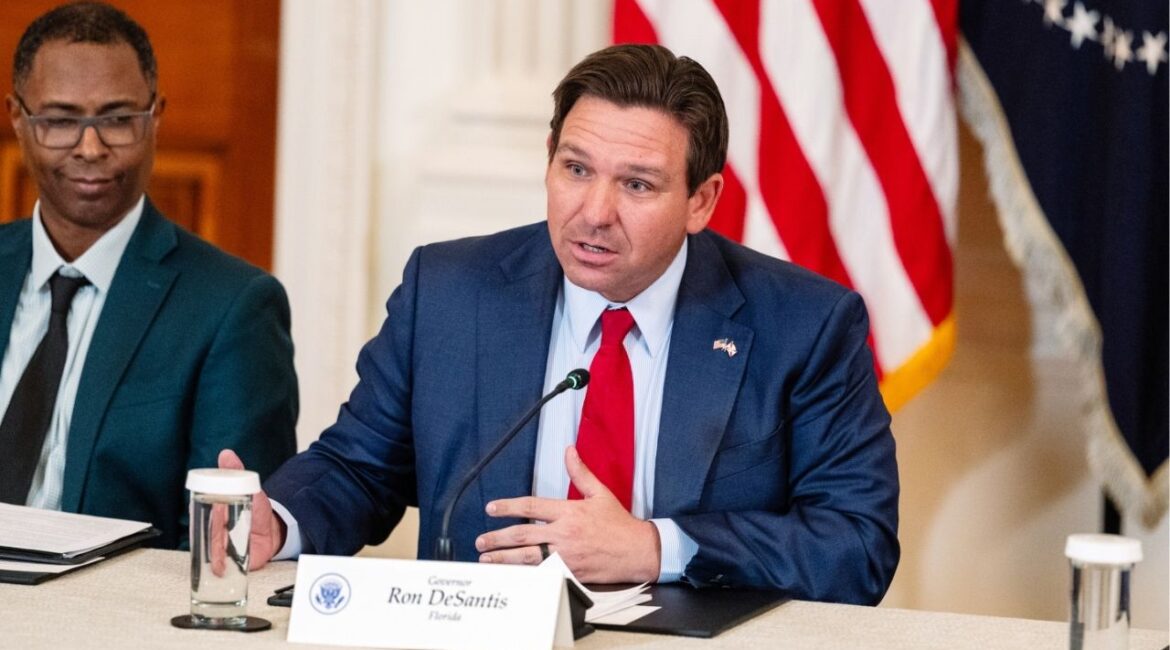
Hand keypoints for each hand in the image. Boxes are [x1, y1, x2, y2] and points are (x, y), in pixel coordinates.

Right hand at [217, 449, 285, 569]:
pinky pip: (216, 566)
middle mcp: (212, 529)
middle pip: (206, 533)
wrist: (272, 533)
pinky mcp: (226, 561)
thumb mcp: (250, 488)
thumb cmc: (256, 510)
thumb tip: (226, 454)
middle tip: (227, 532)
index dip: (209, 514)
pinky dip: (218, 568)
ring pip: (210, 550)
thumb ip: (236, 471)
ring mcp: (218, 546)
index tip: (219, 512)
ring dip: (217, 553)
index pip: (200, 512)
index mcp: (213, 511)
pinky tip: (220, 570)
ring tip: (225, 553)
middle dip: (216, 534)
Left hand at [475, 446, 660, 582]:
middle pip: (523, 535)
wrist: (638, 551)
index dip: (508, 507)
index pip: (531, 507)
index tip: (492, 509)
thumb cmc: (619, 524)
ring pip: (527, 557)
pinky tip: (510, 575)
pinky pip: (541, 573)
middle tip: (481, 540)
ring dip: (504, 558)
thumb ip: (580, 473)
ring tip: (486, 559)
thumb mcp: (600, 493)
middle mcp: (564, 534)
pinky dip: (523, 574)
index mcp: (569, 512)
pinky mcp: (570, 572)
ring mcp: (566, 555)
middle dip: (498, 538)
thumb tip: (569, 451)